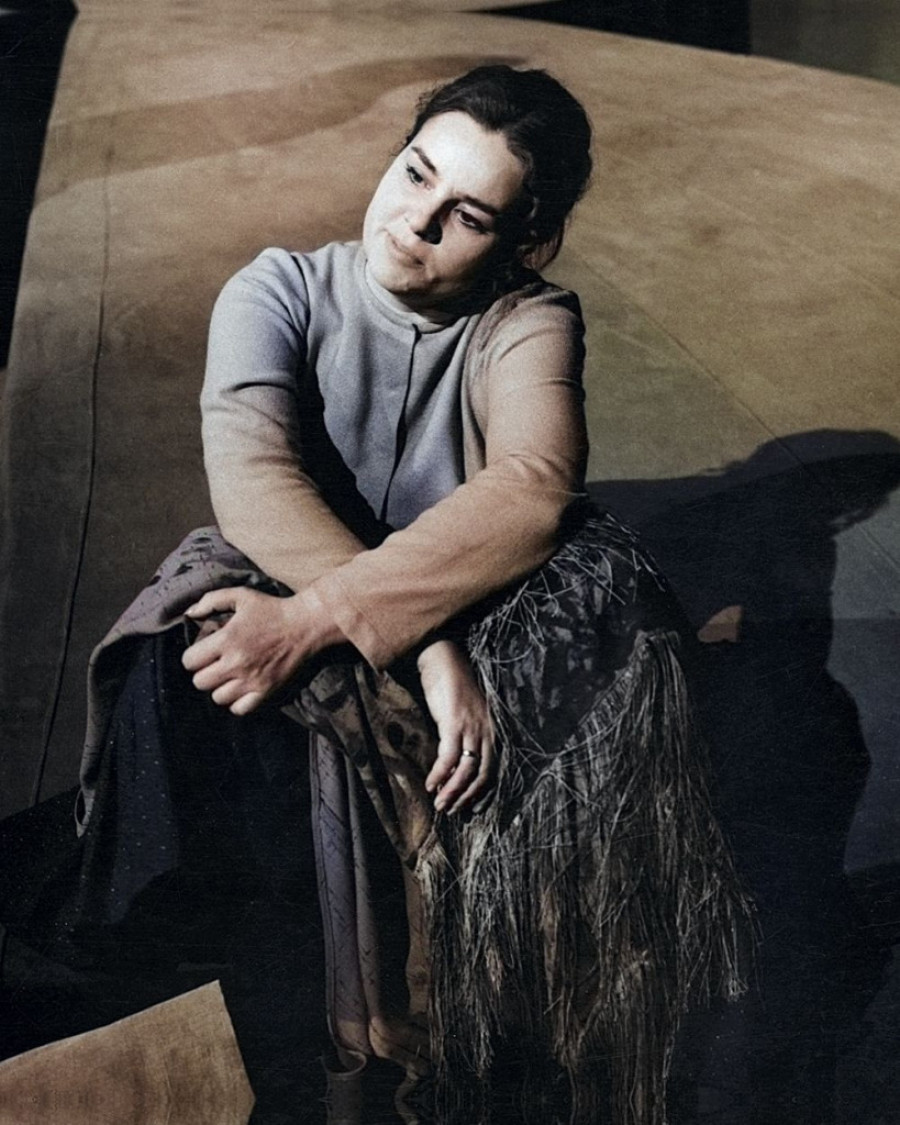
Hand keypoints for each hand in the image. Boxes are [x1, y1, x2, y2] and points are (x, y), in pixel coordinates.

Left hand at [181, 585, 343, 714]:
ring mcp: (252, 680)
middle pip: (200, 682)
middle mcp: (236, 663)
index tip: (203, 652)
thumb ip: (210, 600)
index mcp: (227, 639)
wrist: (305, 624)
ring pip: (217, 698)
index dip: (193, 656)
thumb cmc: (272, 609)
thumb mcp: (241, 595)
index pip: (189, 661)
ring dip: (220, 687)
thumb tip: (189, 613)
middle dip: (204, 672)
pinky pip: (239, 709)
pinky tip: (241, 688)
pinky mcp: (266, 691)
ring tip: (229, 676)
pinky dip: (236, 702)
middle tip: (216, 664)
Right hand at [418, 639, 493, 814]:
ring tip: (440, 804)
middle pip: (482, 775)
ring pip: (466, 769)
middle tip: (452, 811)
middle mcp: (487, 731)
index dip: (481, 792)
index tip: (470, 809)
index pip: (493, 770)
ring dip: (452, 791)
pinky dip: (440, 773)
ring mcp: (472, 727)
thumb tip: (456, 765)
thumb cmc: (452, 687)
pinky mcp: (454, 723)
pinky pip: (449, 756)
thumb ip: (467, 736)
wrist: (443, 660)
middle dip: (467, 797)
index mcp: (492, 731)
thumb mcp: (466, 715)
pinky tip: (431, 783)